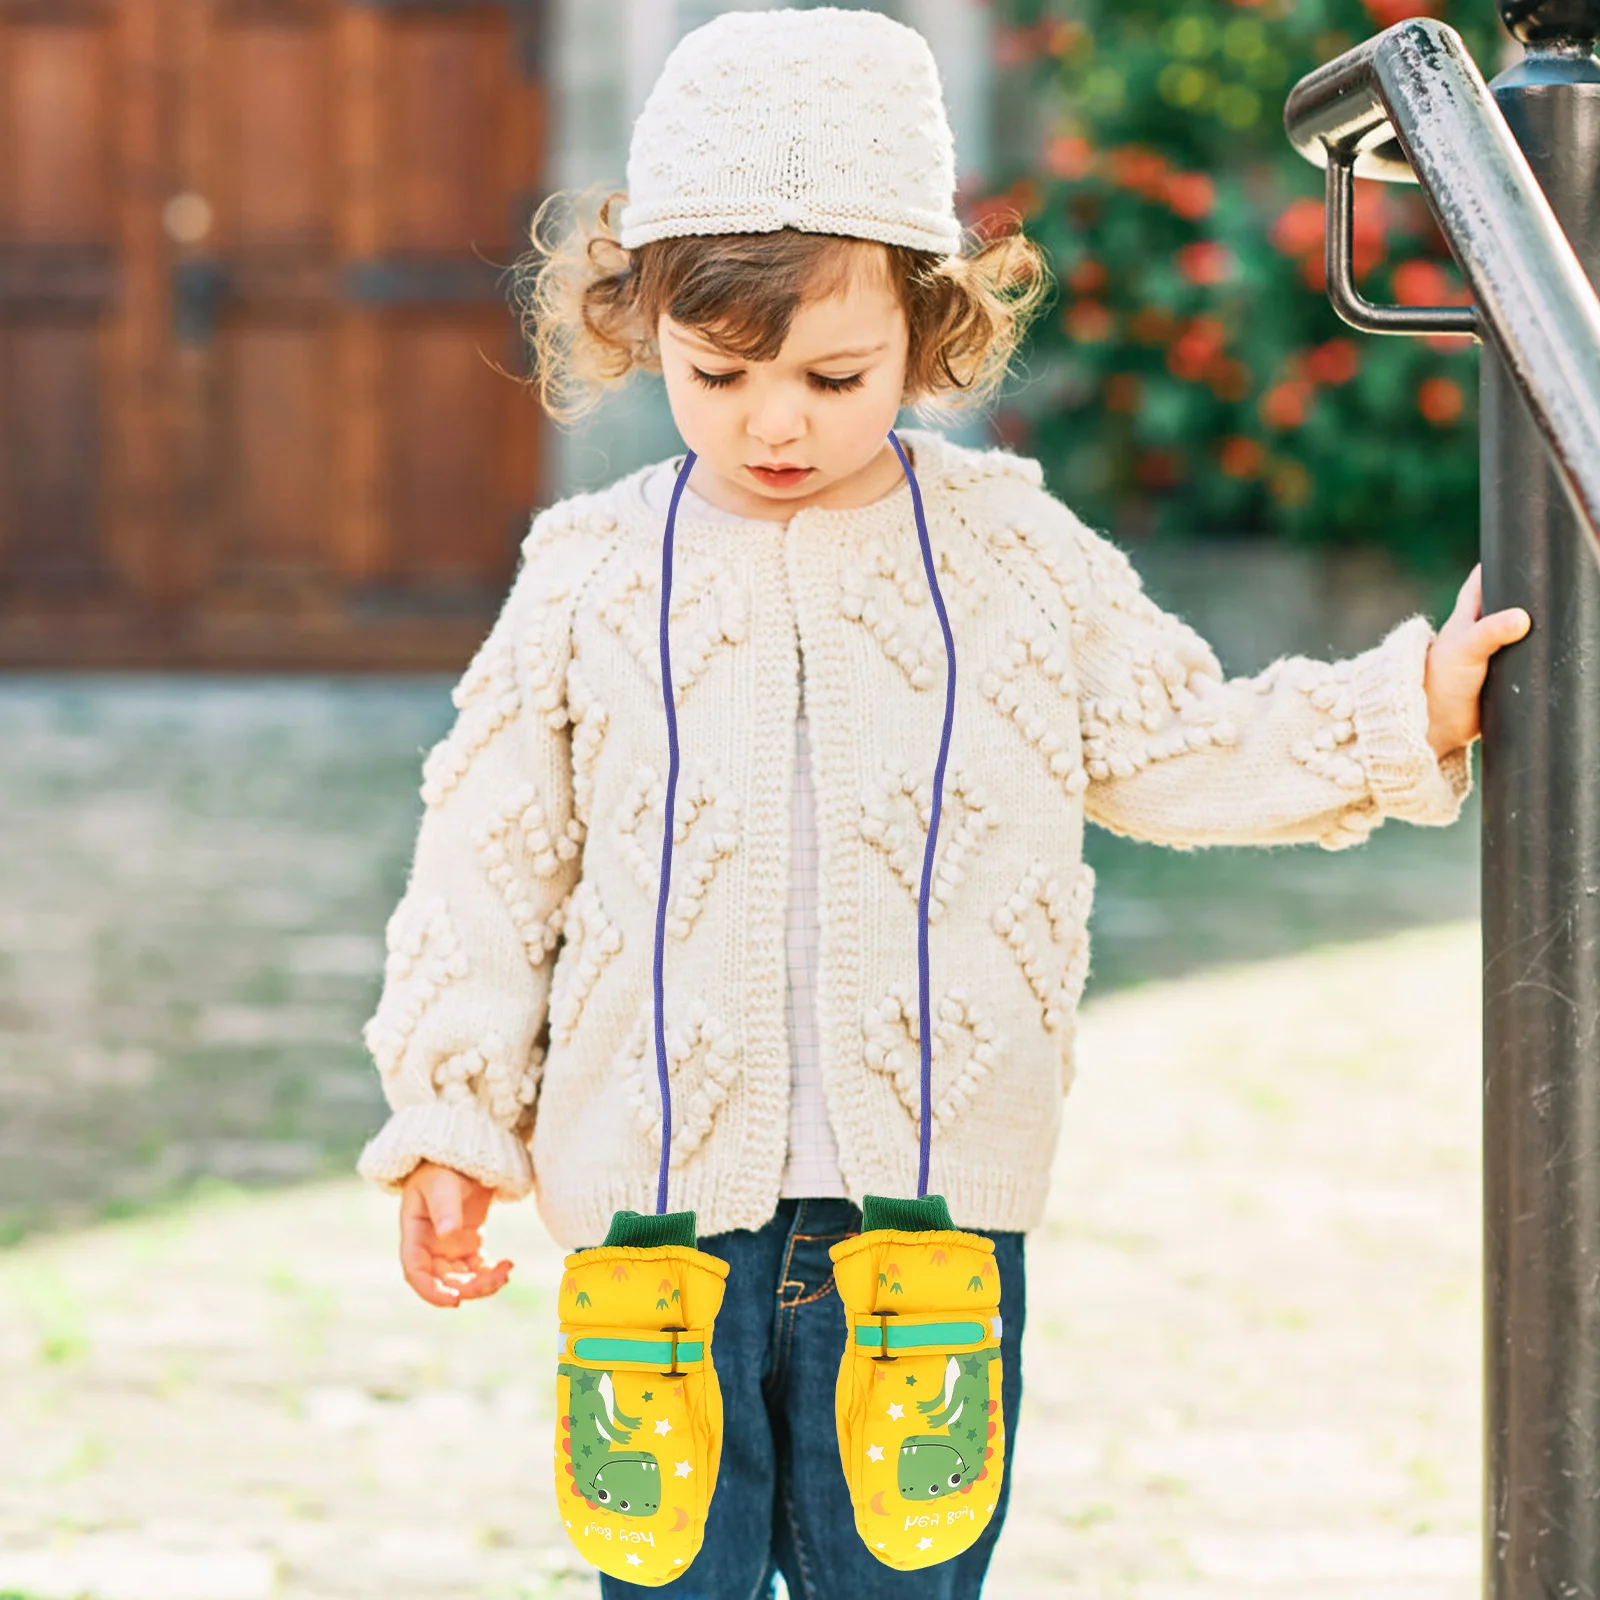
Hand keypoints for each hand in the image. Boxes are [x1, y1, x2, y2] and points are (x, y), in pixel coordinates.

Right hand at [399, 1160, 513, 1307]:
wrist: (462, 1156)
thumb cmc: (444, 1167)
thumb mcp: (442, 1183)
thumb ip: (445, 1206)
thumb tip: (447, 1234)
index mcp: (414, 1234)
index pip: (415, 1271)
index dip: (431, 1291)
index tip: (454, 1300)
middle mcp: (428, 1246)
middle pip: (443, 1280)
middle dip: (468, 1287)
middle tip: (496, 1280)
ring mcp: (448, 1248)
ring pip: (462, 1279)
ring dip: (483, 1283)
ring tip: (506, 1271)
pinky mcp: (468, 1244)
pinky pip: (477, 1269)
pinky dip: (492, 1273)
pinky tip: (507, 1266)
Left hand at [1424, 564, 1530, 759]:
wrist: (1436, 724)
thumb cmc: (1441, 680)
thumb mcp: (1465, 649)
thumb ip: (1491, 632)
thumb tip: (1522, 618)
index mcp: (1466, 616)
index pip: (1481, 579)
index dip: (1496, 563)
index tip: (1517, 550)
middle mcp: (1479, 631)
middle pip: (1505, 603)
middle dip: (1522, 595)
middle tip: (1547, 585)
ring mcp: (1491, 653)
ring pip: (1516, 631)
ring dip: (1531, 627)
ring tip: (1553, 617)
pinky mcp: (1502, 675)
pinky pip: (1522, 658)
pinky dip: (1532, 655)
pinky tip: (1549, 651)